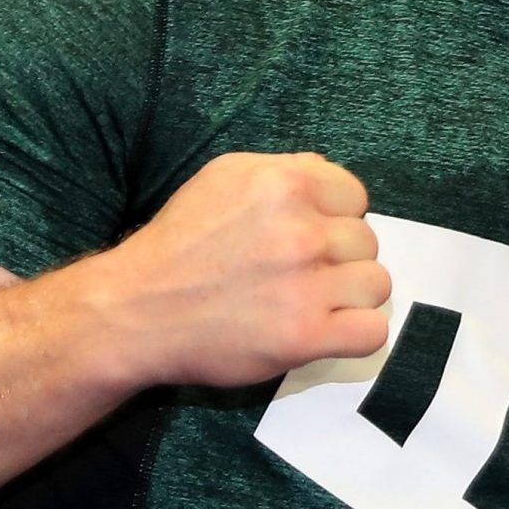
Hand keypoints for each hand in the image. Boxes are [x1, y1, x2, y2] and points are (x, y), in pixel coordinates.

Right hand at [92, 152, 389, 388]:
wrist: (132, 313)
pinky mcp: (304, 337)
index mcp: (285, 184)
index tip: (303, 239)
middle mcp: (301, 231)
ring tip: (307, 303)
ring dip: (348, 297)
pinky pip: (372, 333)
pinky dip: (355, 336)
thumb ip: (284, 171)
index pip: (355, 197)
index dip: (334, 220)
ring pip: (376, 285)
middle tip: (294, 275)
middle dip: (338, 259)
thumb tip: (328, 174)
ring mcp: (306, 286)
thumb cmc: (179, 246)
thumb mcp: (223, 179)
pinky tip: (325, 332)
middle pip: (366, 242)